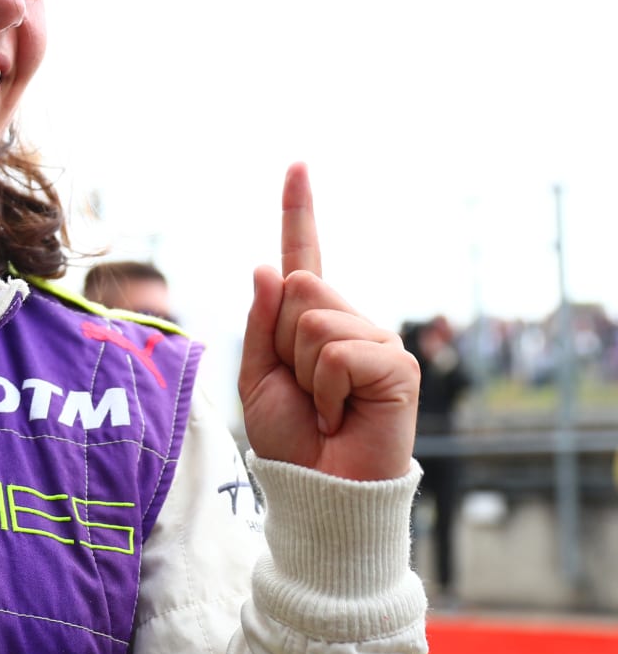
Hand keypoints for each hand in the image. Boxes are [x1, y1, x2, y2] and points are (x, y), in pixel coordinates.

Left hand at [238, 162, 418, 480]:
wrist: (318, 487)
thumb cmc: (290, 437)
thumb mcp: (257, 376)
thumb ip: (261, 323)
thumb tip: (271, 265)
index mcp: (311, 318)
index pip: (303, 255)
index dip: (299, 211)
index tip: (296, 166)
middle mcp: (349, 320)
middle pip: (298, 288)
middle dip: (281, 341)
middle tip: (302, 388)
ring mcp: (377, 340)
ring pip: (313, 320)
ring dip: (304, 370)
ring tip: (324, 404)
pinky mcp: (397, 366)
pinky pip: (338, 352)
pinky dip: (328, 388)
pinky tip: (343, 413)